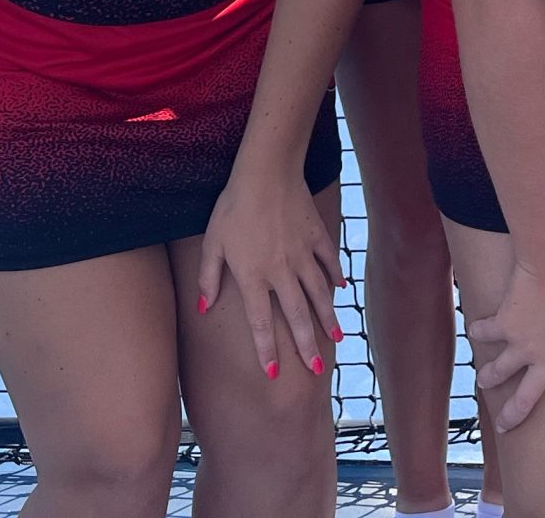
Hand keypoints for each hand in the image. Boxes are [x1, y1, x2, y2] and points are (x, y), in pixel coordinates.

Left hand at [195, 161, 343, 380]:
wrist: (266, 172)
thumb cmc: (233, 207)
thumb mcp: (212, 243)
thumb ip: (209, 278)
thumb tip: (203, 308)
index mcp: (253, 276)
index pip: (261, 323)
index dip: (267, 349)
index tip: (274, 372)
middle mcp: (281, 271)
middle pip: (297, 316)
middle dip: (307, 345)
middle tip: (316, 370)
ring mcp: (303, 254)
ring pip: (318, 293)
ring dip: (327, 318)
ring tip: (337, 338)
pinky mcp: (317, 235)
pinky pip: (329, 261)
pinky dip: (336, 276)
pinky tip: (341, 289)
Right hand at [468, 252, 544, 470]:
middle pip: (526, 400)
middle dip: (512, 417)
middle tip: (505, 427)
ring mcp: (522, 344)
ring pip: (499, 372)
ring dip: (489, 378)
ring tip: (483, 381)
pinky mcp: (504, 324)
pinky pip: (486, 332)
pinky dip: (479, 331)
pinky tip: (475, 330)